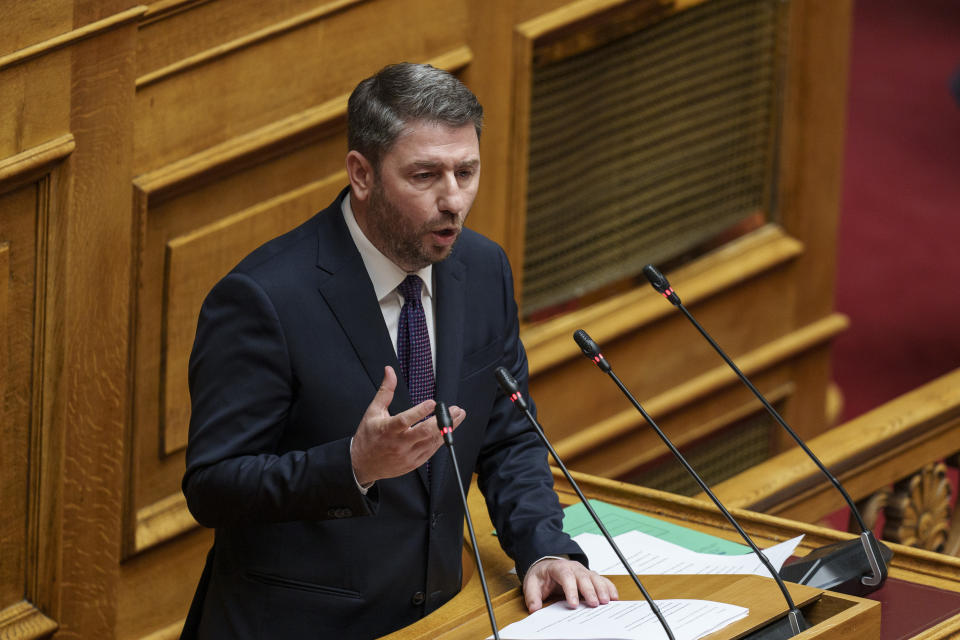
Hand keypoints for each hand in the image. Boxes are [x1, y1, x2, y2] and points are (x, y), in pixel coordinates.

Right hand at [350, 366, 464, 484]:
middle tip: (455, 409)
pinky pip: (431, 451)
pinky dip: (440, 439)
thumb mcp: (373, 411)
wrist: (362, 464)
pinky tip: (448, 429)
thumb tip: (389, 371)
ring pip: (431, 442)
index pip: (405, 420)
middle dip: (442, 420)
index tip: (433, 403)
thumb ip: (385, 391)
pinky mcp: (413, 463)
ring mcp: (407, 455)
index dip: (419, 411)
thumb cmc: (368, 436)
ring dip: (447, 429)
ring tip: (458, 416)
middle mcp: (399, 443)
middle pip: (424, 432)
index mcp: (387, 429)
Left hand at [522, 558, 617, 612]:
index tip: (573, 604)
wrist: (547, 565)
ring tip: (606, 602)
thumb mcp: (531, 583)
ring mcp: (584, 571)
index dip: (571, 590)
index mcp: (559, 568)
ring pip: (595, 577)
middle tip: (594, 604)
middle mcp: (573, 568)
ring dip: (602, 589)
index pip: (566, 577)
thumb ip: (532, 595)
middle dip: (590, 590)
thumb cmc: (542, 575)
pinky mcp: (590, 577)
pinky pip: (602, 580)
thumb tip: (534, 608)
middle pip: (584, 577)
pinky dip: (609, 587)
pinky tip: (614, 597)